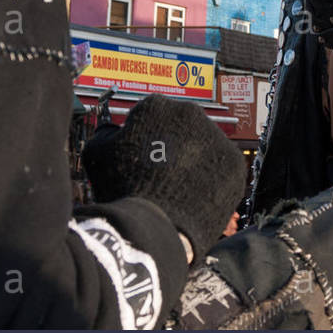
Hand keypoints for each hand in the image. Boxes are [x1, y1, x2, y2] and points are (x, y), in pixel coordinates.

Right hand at [82, 94, 245, 263]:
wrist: (156, 226)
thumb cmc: (125, 190)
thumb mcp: (98, 155)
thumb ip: (106, 133)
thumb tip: (113, 131)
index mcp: (157, 106)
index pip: (153, 114)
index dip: (146, 136)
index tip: (144, 154)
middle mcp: (190, 114)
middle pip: (181, 126)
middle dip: (174, 144)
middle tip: (162, 172)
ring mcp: (216, 137)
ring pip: (204, 144)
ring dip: (195, 159)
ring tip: (180, 186)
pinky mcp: (234, 162)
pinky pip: (222, 165)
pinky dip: (212, 177)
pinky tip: (196, 193)